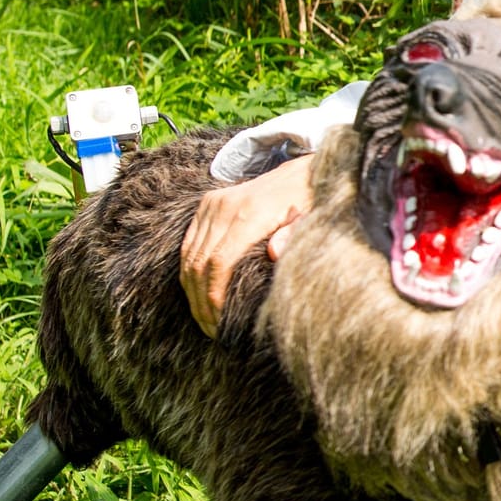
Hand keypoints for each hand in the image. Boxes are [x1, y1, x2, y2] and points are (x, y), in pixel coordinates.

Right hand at [179, 153, 315, 337]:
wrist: (302, 171)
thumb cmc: (311, 202)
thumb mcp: (312, 219)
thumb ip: (294, 236)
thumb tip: (274, 253)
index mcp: (250, 213)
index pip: (219, 263)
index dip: (215, 297)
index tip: (220, 323)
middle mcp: (225, 206)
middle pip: (199, 263)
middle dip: (201, 302)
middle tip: (211, 330)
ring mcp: (213, 203)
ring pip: (189, 255)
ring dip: (192, 291)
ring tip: (204, 319)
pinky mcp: (208, 203)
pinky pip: (189, 243)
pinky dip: (189, 271)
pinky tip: (198, 294)